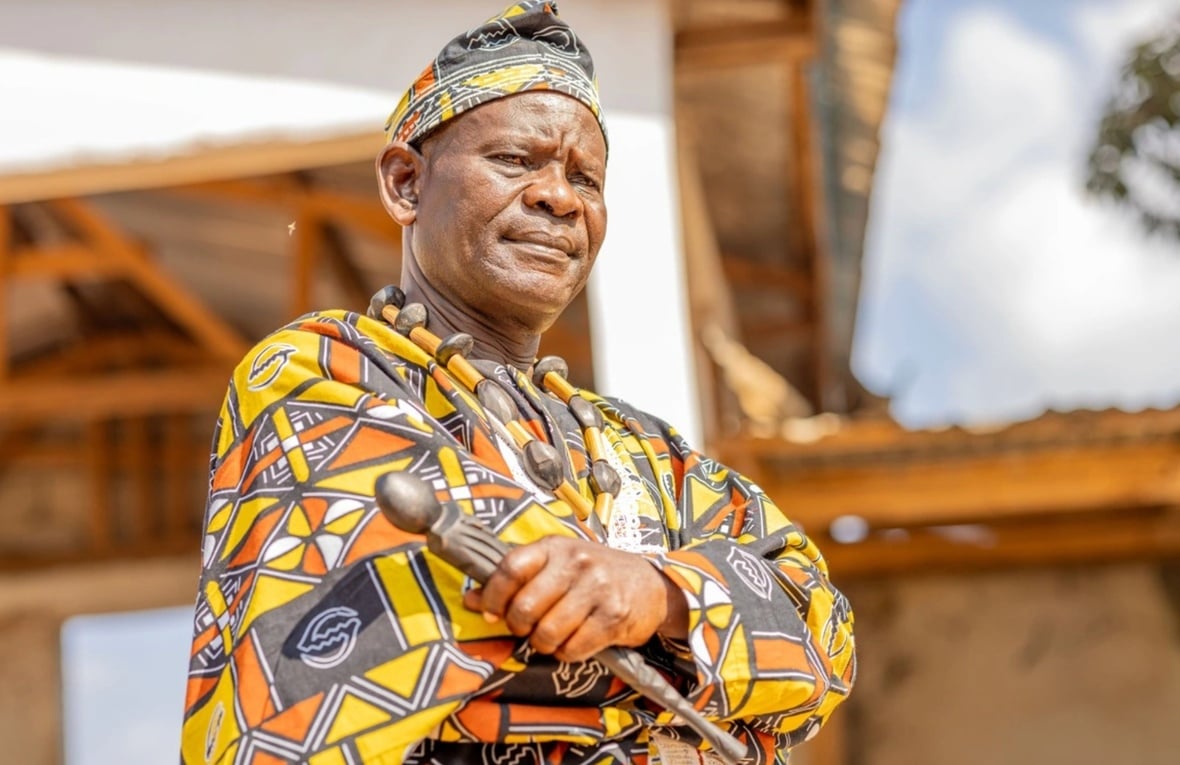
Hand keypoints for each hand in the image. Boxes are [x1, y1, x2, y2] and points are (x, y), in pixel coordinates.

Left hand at [462, 536, 687, 661]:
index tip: (489, 612)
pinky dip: (567, 653)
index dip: (492, 595)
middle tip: (526, 628)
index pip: (511, 567)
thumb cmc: (592, 576)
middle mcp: (576, 563)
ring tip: (552, 636)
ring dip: (543, 644)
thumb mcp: (555, 566)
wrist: (649, 586)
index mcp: (555, 547)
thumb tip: (469, 599)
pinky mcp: (614, 616)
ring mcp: (597, 589)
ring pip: (547, 633)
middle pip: (525, 607)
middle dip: (518, 627)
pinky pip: (573, 648)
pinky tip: (575, 642)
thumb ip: (515, 580)